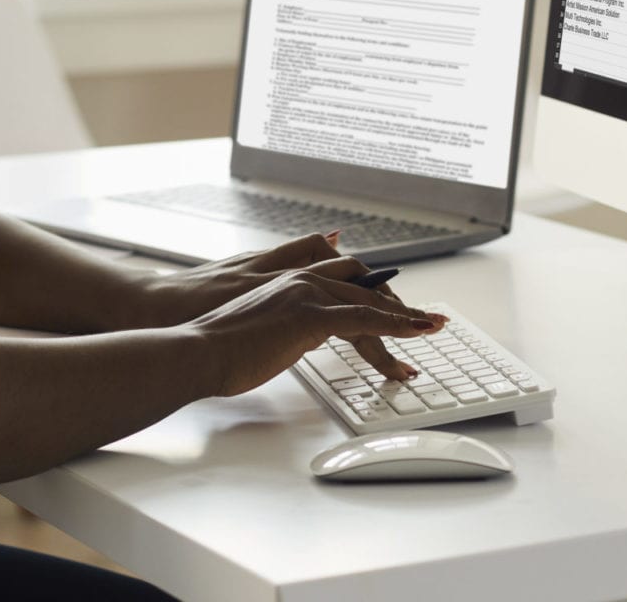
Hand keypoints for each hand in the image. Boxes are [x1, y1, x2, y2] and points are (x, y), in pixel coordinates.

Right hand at [169, 233, 447, 394]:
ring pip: (369, 302)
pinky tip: (416, 333)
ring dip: (404, 317)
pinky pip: (364, 319)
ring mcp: (305, 293)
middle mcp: (300, 278)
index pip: (342, 280)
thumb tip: (302, 329)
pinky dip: (396, 325)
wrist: (195, 349)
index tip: (393, 311)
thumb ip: (281, 318)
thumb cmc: (216, 345)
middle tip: (421, 322)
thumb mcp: (255, 324)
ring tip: (431, 327)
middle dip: (395, 305)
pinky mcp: (309, 315)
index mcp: (286, 279)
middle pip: (362, 286)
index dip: (371, 296)